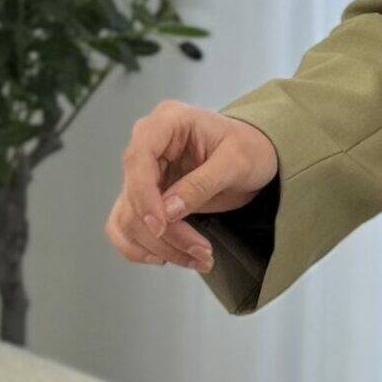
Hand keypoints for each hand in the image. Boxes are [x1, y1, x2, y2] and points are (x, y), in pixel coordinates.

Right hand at [104, 101, 279, 272]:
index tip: (161, 226)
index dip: (144, 196)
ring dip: (159, 246)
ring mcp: (143, 173)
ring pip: (128, 217)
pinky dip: (142, 248)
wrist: (255, 156)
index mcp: (166, 122)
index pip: (138, 159)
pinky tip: (169, 257)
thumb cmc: (250, 148)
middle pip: (132, 194)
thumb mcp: (236, 162)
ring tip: (199, 259)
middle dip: (164, 232)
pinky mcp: (145, 197)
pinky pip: (126, 226)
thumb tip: (168, 211)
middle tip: (202, 253)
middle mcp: (147, 144)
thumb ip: (201, 184)